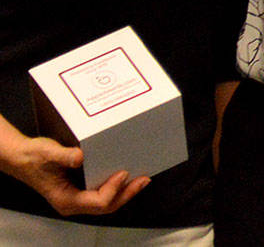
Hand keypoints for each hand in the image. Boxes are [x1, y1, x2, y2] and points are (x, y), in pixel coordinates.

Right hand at [0, 133, 148, 215]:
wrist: (24, 157)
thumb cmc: (34, 157)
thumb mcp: (47, 153)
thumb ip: (63, 156)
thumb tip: (80, 157)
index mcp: (66, 199)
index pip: (97, 202)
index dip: (113, 189)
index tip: (123, 173)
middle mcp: (74, 202)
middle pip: (107, 205)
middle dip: (127, 193)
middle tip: (144, 179)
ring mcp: (79, 198)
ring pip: (107, 202)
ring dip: (126, 191)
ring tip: (142, 178)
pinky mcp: (82, 191)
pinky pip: (104, 194)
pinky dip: (118, 187)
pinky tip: (128, 176)